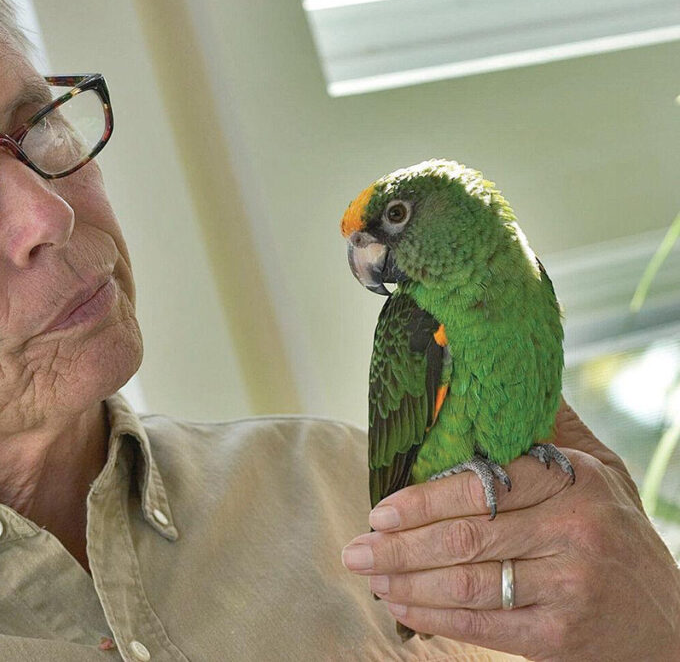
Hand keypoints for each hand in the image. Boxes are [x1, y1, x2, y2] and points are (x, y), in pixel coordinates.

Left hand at [341, 399, 679, 660]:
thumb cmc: (616, 536)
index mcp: (576, 482)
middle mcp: (575, 530)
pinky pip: (480, 624)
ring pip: (465, 582)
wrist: (667, 625)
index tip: (380, 509)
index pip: (483, 485)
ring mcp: (569, 585)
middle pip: (465, 536)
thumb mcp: (600, 472)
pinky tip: (401, 607)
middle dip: (398, 544)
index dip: (423, 500)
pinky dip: (432, 617)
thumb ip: (550, 428)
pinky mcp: (558, 635)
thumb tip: (494, 370)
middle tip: (356, 547)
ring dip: (405, 581)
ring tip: (369, 574)